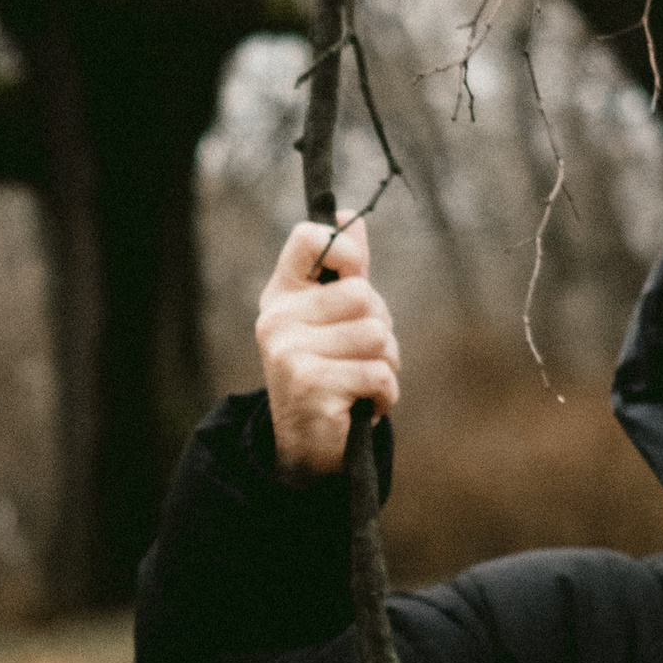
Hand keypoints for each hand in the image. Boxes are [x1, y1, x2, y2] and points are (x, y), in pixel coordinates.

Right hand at [256, 218, 400, 480]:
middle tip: (360, 355)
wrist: (307, 445)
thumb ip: (343, 270)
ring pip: (377, 336)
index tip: (352, 277)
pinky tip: (363, 405)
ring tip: (361, 381)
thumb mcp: (332, 316)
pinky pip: (379, 374)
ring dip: (386, 364)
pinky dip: (385, 395)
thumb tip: (349, 217)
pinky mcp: (309, 386)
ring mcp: (289, 353)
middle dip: (381, 328)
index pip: (310, 238)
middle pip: (364, 296)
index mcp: (282, 294)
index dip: (346, 252)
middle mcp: (277, 319)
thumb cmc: (327, 370)